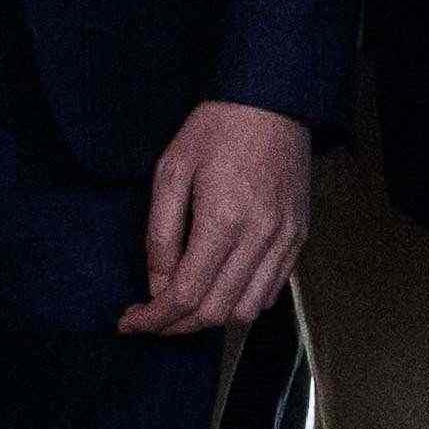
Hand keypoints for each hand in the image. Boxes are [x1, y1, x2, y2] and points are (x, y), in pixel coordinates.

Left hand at [121, 101, 308, 339]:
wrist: (272, 101)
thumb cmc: (216, 131)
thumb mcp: (171, 173)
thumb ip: (161, 235)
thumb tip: (158, 285)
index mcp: (223, 221)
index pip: (185, 294)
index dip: (153, 318)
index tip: (130, 322)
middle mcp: (260, 237)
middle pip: (216, 311)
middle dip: (176, 326)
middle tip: (152, 319)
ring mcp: (284, 238)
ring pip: (248, 309)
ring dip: (212, 320)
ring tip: (186, 307)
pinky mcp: (298, 235)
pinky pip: (273, 289)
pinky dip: (244, 302)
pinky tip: (221, 289)